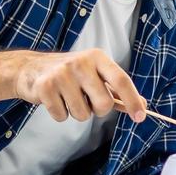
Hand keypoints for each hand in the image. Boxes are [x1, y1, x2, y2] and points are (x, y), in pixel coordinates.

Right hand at [13, 49, 146, 122]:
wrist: (31, 69)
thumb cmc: (70, 74)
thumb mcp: (95, 75)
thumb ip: (118, 91)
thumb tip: (144, 106)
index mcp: (97, 57)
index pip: (121, 80)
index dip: (133, 100)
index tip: (140, 117)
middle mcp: (81, 63)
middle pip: (104, 104)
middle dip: (97, 110)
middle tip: (86, 100)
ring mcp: (62, 74)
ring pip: (83, 114)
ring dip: (76, 112)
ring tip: (67, 97)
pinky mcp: (45, 87)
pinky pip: (62, 117)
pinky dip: (60, 114)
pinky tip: (54, 100)